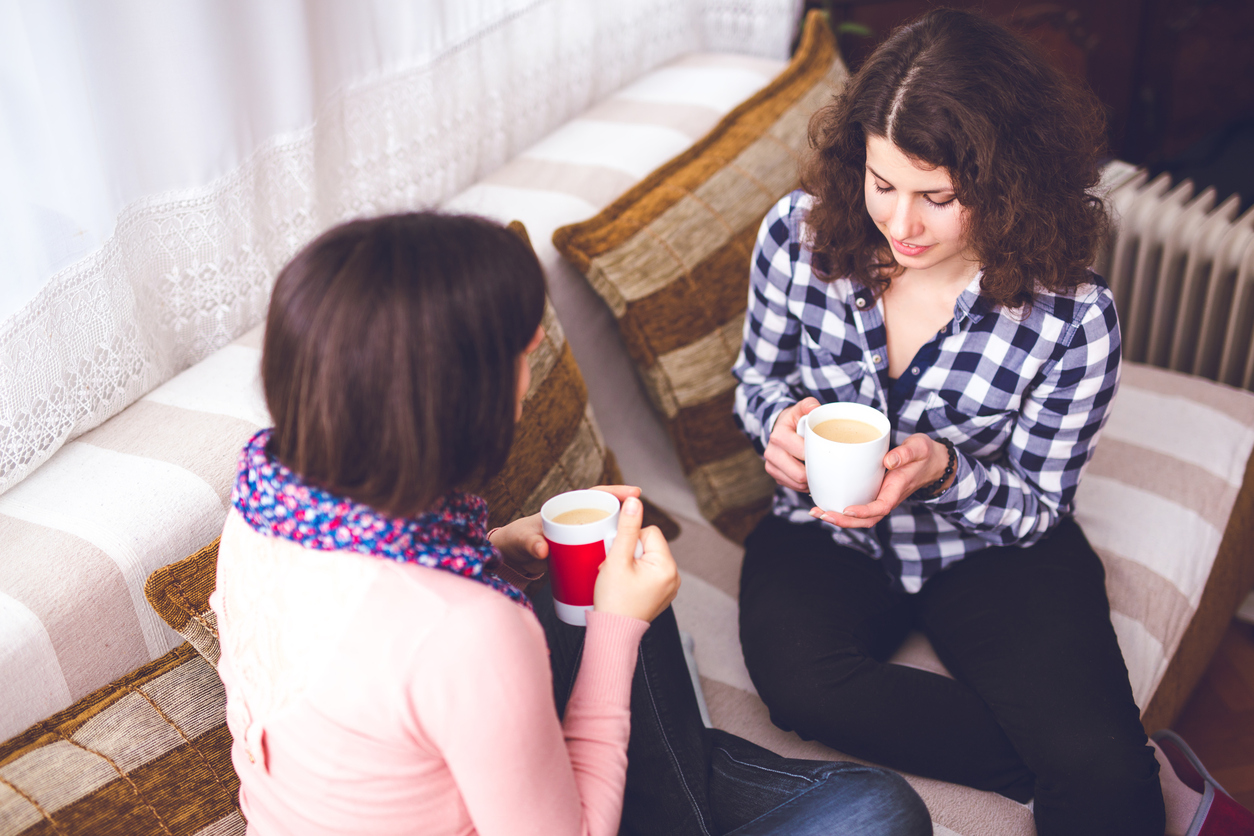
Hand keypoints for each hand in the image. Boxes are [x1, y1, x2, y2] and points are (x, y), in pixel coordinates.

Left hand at [489, 485, 642, 575]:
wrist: (512, 557)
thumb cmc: (517, 540)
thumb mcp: (522, 540)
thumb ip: (530, 543)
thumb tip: (542, 549)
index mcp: (567, 508)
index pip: (596, 494)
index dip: (616, 492)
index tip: (635, 493)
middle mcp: (577, 520)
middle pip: (606, 514)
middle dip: (625, 517)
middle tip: (641, 526)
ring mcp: (580, 536)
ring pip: (605, 533)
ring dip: (620, 538)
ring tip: (635, 547)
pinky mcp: (580, 551)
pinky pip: (599, 549)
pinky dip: (609, 554)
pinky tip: (620, 564)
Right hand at [593, 496, 679, 622]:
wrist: (612, 633)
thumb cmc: (613, 600)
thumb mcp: (616, 559)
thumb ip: (626, 528)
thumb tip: (634, 501)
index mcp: (668, 567)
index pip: (649, 532)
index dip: (629, 539)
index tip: (617, 556)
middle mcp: (674, 576)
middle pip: (649, 545)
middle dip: (629, 552)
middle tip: (616, 569)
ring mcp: (669, 587)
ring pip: (647, 558)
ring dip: (630, 562)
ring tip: (619, 579)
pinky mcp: (661, 594)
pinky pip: (648, 573)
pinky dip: (635, 574)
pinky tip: (624, 586)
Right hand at [763, 397, 821, 490]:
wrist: (780, 428)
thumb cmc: (795, 420)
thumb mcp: (800, 409)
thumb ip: (808, 405)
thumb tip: (815, 408)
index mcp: (779, 435)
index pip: (802, 453)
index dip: (818, 456)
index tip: (828, 453)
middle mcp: (771, 452)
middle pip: (799, 474)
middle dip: (815, 471)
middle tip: (825, 464)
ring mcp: (770, 465)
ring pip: (796, 483)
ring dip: (810, 479)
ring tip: (818, 468)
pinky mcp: (774, 474)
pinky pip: (792, 486)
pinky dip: (803, 484)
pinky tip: (809, 473)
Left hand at [809, 434, 952, 527]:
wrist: (931, 462)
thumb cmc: (924, 454)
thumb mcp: (919, 448)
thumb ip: (905, 453)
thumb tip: (888, 461)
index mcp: (897, 490)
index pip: (880, 507)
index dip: (864, 512)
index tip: (848, 510)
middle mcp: (886, 498)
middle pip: (865, 520)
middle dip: (843, 521)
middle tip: (821, 514)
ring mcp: (878, 498)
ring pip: (858, 517)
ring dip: (837, 517)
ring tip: (816, 512)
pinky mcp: (872, 493)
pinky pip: (856, 506)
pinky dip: (839, 508)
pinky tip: (822, 502)